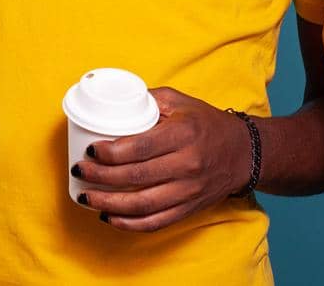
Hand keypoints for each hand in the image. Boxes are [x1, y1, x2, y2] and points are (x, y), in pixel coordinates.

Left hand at [71, 87, 251, 232]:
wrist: (243, 153)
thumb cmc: (206, 124)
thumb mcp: (180, 101)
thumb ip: (147, 100)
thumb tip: (112, 102)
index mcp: (183, 135)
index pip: (139, 148)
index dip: (109, 152)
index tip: (90, 150)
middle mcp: (187, 165)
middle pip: (135, 177)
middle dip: (100, 177)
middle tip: (80, 170)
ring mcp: (188, 191)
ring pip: (141, 205)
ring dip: (108, 204)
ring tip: (86, 197)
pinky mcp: (188, 209)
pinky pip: (154, 222)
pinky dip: (128, 224)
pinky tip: (109, 216)